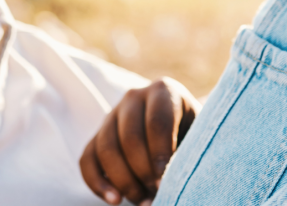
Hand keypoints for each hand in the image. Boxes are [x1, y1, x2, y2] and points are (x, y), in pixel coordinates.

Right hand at [80, 77, 199, 205]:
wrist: (180, 131)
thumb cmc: (196, 136)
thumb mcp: (200, 135)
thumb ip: (189, 151)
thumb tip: (172, 179)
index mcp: (163, 91)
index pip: (157, 122)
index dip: (160, 154)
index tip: (165, 181)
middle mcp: (134, 97)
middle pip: (130, 136)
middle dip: (142, 172)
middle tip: (158, 194)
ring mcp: (112, 115)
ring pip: (106, 148)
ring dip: (124, 181)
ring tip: (144, 201)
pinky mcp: (97, 135)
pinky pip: (87, 159)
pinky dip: (97, 183)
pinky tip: (115, 201)